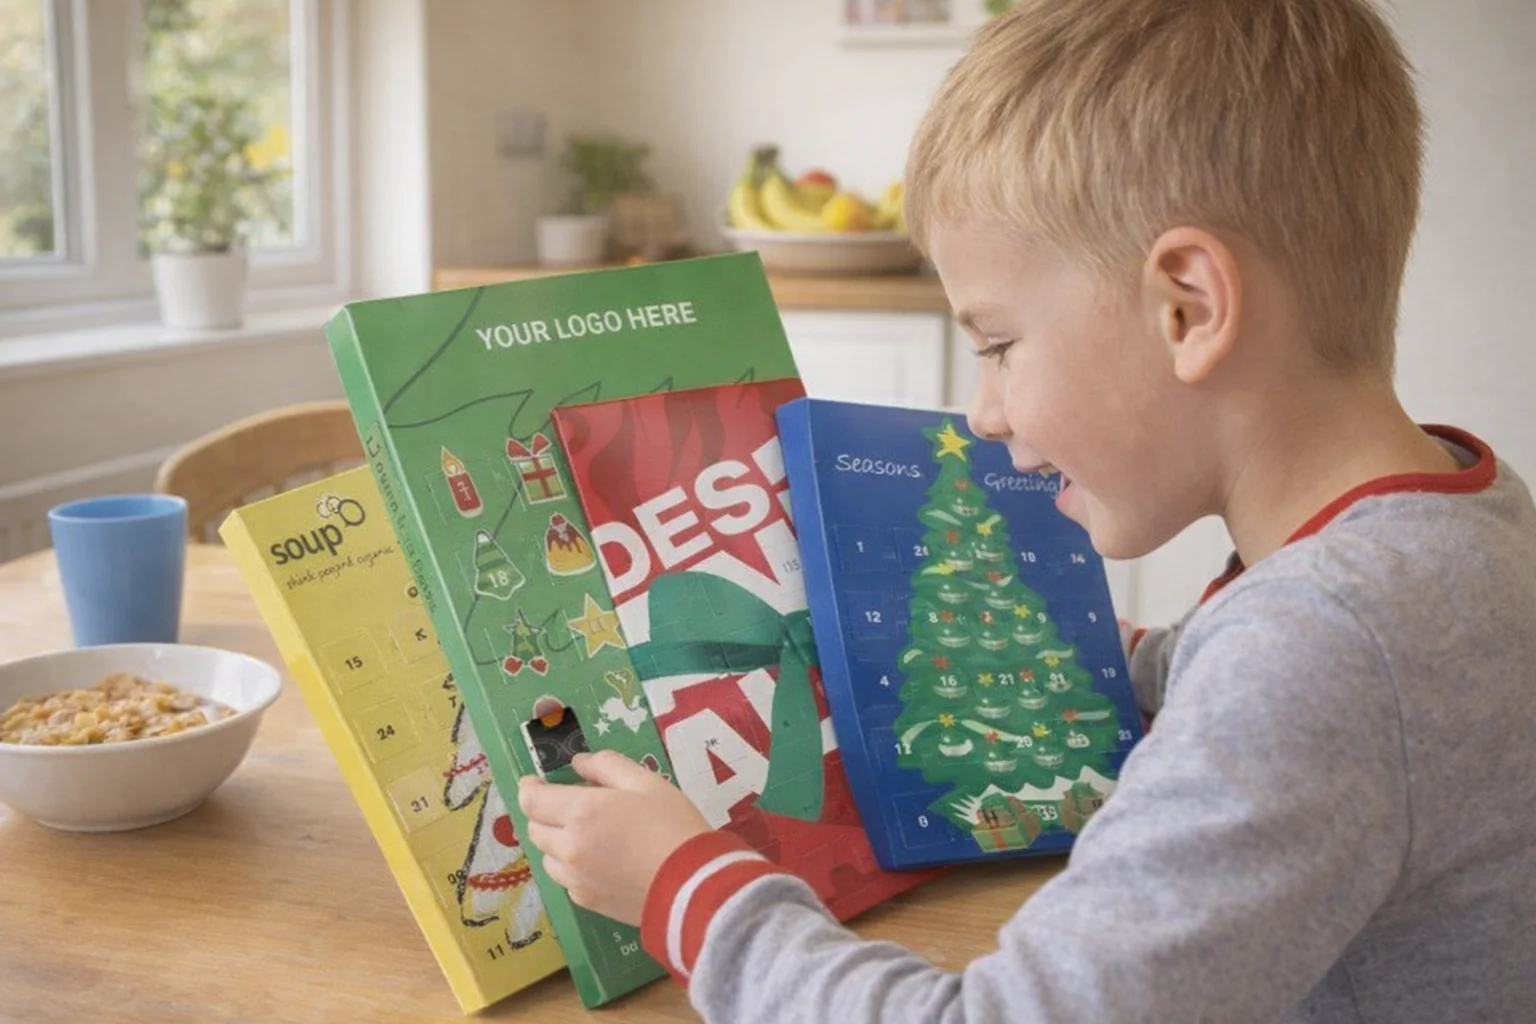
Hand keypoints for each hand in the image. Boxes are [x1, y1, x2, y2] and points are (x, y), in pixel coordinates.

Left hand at [517, 750, 710, 925]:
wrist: (693, 885)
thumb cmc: (673, 825)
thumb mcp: (646, 782)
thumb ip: (607, 766)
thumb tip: (577, 763)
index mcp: (581, 812)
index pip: (531, 800)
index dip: (529, 787)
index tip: (535, 782)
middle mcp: (569, 847)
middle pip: (535, 829)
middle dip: (544, 813)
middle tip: (568, 806)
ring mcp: (575, 879)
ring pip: (548, 857)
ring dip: (557, 842)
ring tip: (586, 836)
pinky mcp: (587, 902)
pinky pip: (567, 880)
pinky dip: (573, 867)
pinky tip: (601, 862)